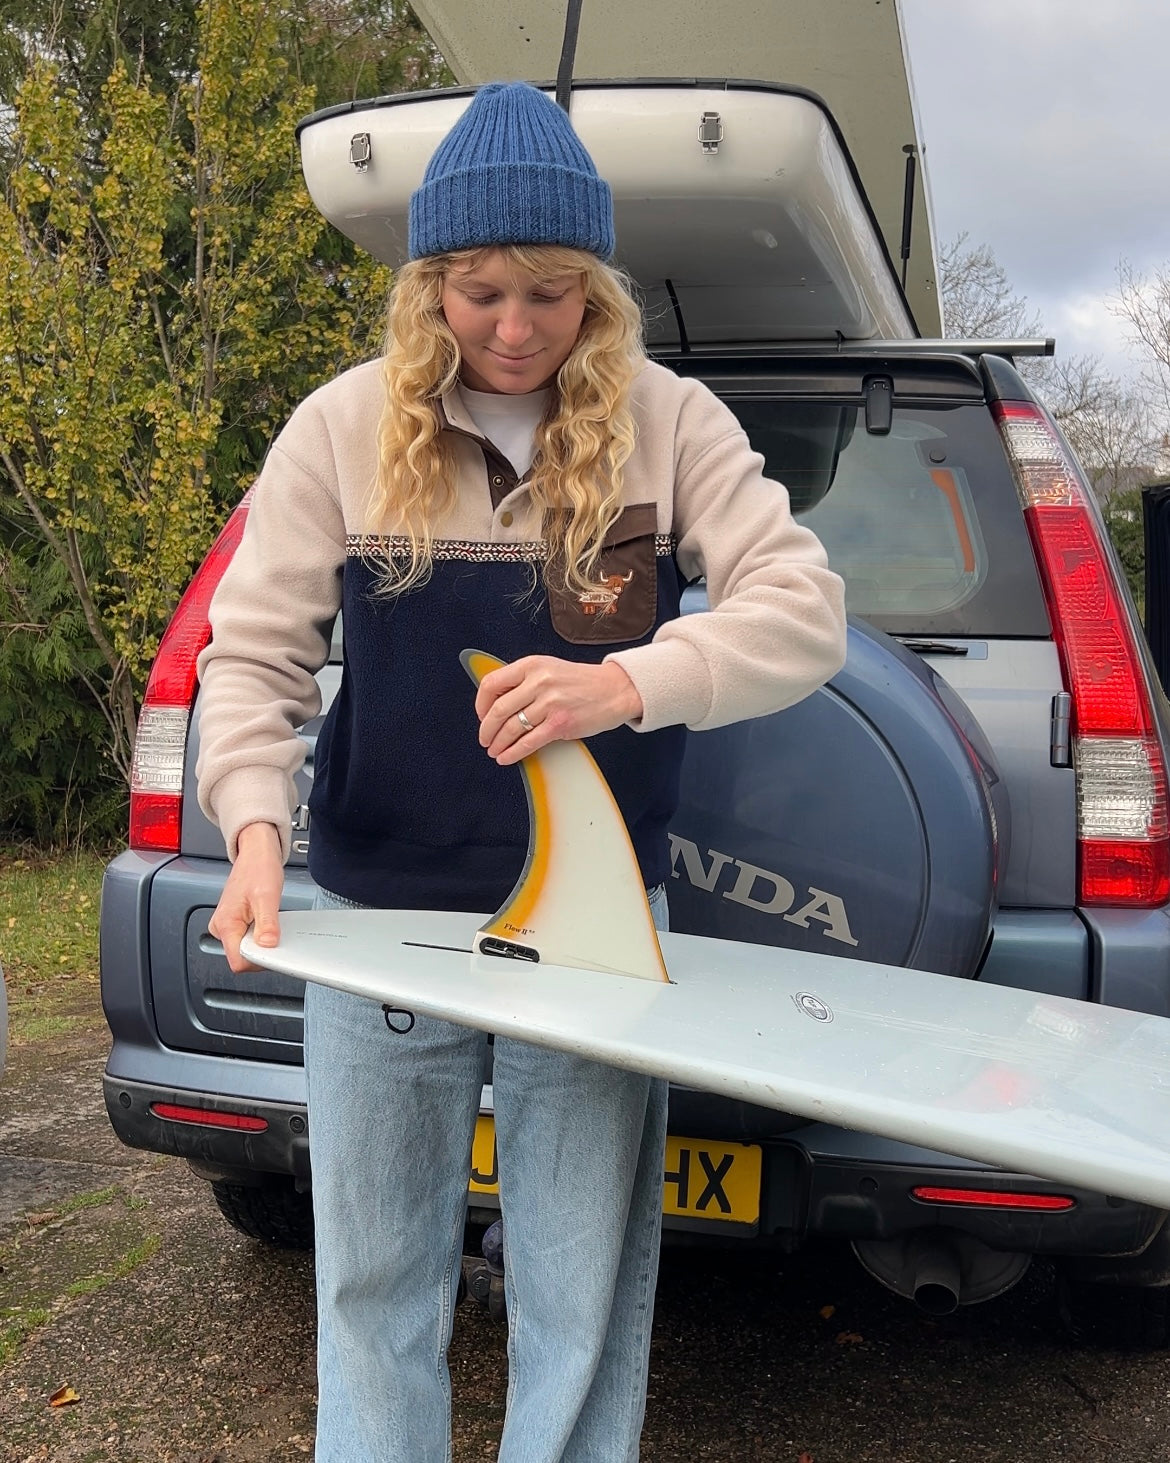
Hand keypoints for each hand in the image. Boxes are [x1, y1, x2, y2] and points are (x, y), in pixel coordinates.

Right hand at [209, 822, 284, 972]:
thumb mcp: (267, 896)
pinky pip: (248, 940)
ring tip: (269, 922)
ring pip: (246, 949)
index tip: (274, 950)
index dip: (259, 960)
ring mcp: (227, 926)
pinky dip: (260, 936)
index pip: (238, 961)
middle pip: (242, 957)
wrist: (256, 852)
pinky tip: (267, 923)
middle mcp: (221, 927)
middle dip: (262, 951)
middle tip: (275, 932)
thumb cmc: (258, 868)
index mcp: (224, 923)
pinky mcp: (234, 923)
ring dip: (261, 942)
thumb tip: (267, 945)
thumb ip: (267, 923)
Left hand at [475, 655, 643, 765]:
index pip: (492, 683)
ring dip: (498, 743)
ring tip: (494, 750)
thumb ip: (524, 681)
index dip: (481, 704)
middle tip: (484, 739)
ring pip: (511, 728)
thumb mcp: (549, 669)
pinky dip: (513, 753)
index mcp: (532, 665)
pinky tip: (506, 757)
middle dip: (486, 729)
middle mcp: (539, 682)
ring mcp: (549, 703)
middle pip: (498, 709)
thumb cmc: (582, 682)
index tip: (482, 716)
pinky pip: (528, 742)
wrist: (615, 690)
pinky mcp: (560, 723)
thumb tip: (496, 703)